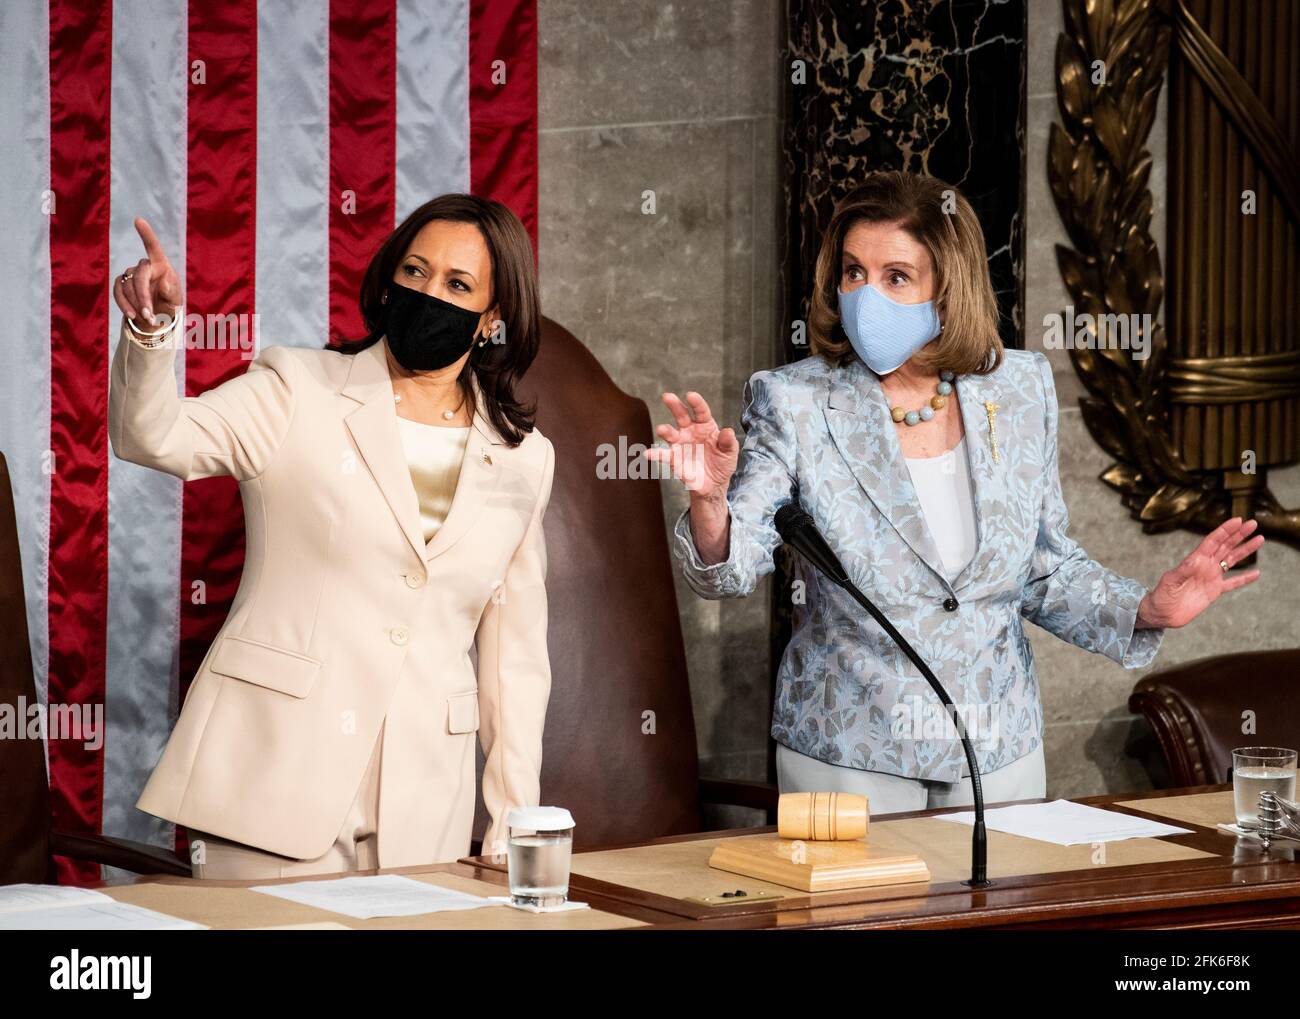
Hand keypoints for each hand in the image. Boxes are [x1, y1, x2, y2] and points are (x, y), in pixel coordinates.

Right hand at [112, 217, 183, 328]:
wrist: (156, 319)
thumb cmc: (169, 306)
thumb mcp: (175, 301)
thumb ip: (172, 291)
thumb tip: (164, 280)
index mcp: (161, 265)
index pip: (153, 247)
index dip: (146, 234)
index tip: (138, 220)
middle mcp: (145, 267)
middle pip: (139, 275)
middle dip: (143, 296)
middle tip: (149, 314)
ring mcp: (131, 274)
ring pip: (128, 286)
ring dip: (136, 304)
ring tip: (147, 318)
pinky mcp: (121, 284)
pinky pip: (118, 291)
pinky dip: (124, 304)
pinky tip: (132, 315)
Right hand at [645, 392, 738, 500]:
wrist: (714, 484)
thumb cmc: (722, 463)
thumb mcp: (730, 452)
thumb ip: (728, 442)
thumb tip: (727, 431)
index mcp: (705, 426)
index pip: (701, 411)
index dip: (696, 403)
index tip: (691, 395)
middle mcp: (690, 431)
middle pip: (681, 415)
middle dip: (674, 406)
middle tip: (667, 397)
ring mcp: (680, 444)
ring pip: (670, 433)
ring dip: (665, 430)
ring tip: (661, 429)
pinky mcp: (674, 459)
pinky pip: (663, 455)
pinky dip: (655, 454)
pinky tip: (648, 453)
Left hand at [1137, 517, 1263, 627]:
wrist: (1162, 612)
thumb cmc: (1162, 595)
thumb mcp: (1171, 581)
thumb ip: (1184, 570)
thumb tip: (1196, 560)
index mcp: (1195, 560)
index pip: (1213, 541)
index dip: (1225, 530)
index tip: (1238, 520)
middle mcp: (1205, 566)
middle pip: (1225, 546)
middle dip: (1239, 534)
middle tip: (1253, 523)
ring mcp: (1211, 577)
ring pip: (1232, 560)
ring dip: (1245, 550)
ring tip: (1260, 539)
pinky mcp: (1214, 591)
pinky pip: (1232, 583)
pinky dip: (1244, 579)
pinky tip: (1257, 573)